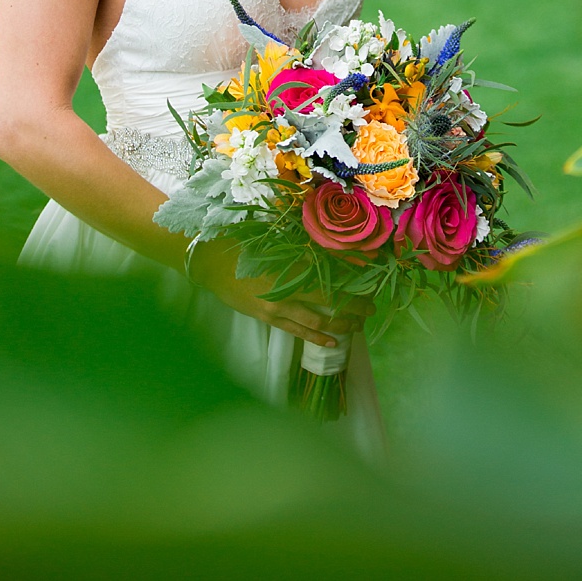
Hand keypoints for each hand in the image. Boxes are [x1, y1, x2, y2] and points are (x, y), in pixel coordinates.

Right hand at [188, 241, 371, 349]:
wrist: (209, 262)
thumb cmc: (240, 245)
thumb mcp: (271, 240)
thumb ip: (298, 245)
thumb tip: (327, 247)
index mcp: (290, 261)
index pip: (331, 272)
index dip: (353, 278)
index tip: (371, 280)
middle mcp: (288, 284)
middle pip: (331, 298)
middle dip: (354, 305)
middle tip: (371, 308)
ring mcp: (278, 304)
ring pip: (319, 319)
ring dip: (341, 323)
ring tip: (358, 325)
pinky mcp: (268, 316)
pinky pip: (298, 330)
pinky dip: (317, 336)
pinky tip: (334, 342)